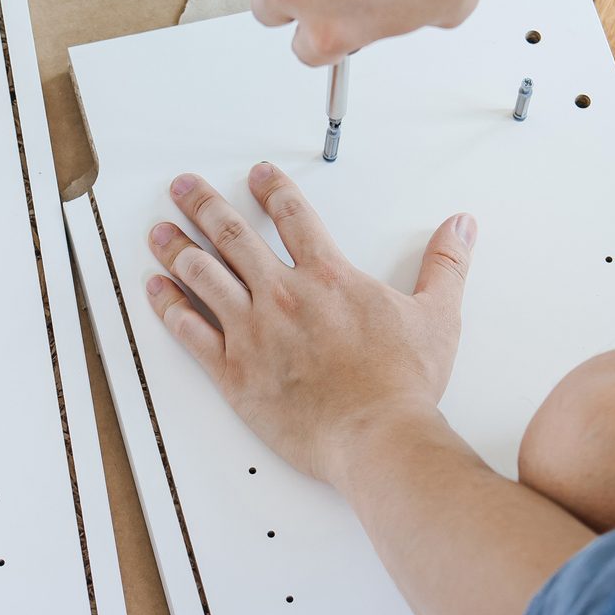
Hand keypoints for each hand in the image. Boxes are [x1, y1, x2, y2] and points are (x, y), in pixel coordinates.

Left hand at [144, 163, 476, 484]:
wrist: (377, 438)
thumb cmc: (403, 386)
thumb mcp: (437, 316)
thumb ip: (445, 265)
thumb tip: (459, 227)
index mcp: (328, 277)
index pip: (292, 216)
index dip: (272, 190)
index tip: (256, 176)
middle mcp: (283, 296)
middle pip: (233, 235)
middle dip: (203, 205)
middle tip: (183, 187)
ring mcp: (253, 333)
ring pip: (203, 276)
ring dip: (176, 247)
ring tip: (159, 230)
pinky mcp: (234, 372)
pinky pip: (190, 331)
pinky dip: (168, 306)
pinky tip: (155, 289)